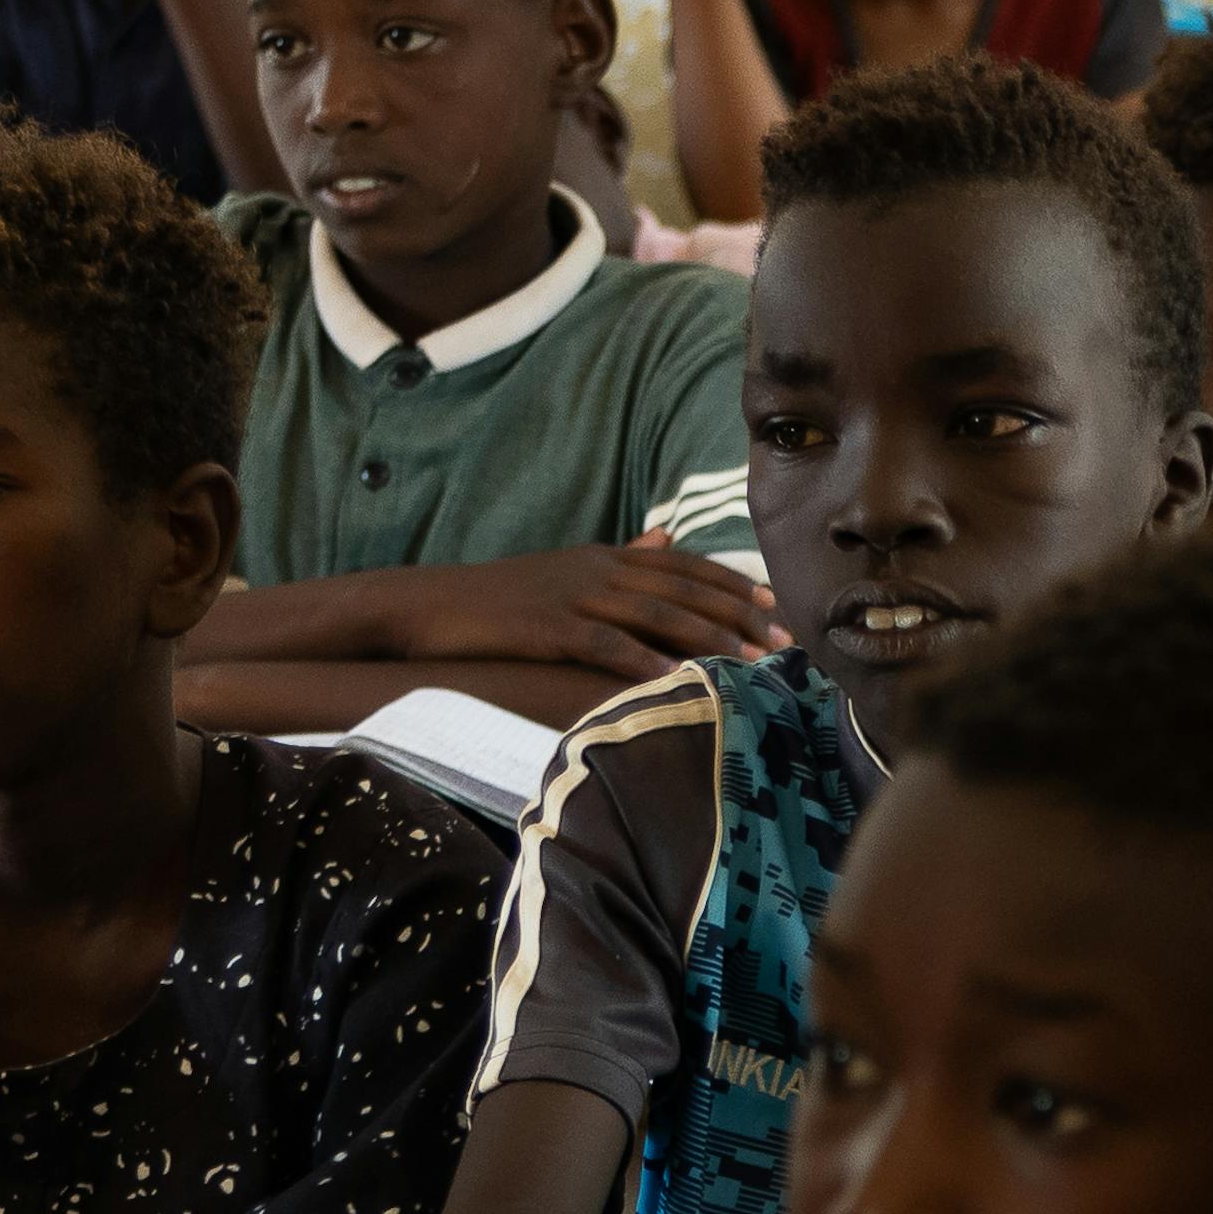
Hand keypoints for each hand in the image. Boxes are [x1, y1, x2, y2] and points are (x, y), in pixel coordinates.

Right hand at [413, 540, 784, 675]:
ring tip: (750, 661)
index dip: (733, 585)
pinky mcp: (548, 627)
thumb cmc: (500, 598)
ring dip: (708, 636)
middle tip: (784, 640)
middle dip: (739, 614)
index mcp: (605, 556)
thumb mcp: (566, 569)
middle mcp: (598, 569)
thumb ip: (620, 556)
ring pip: (656, 613)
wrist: (428, 605)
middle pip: (683, 588)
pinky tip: (675, 676)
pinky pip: (605, 643)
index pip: (685, 567)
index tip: (776, 605)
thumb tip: (666, 538)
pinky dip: (643, 658)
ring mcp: (573, 596)